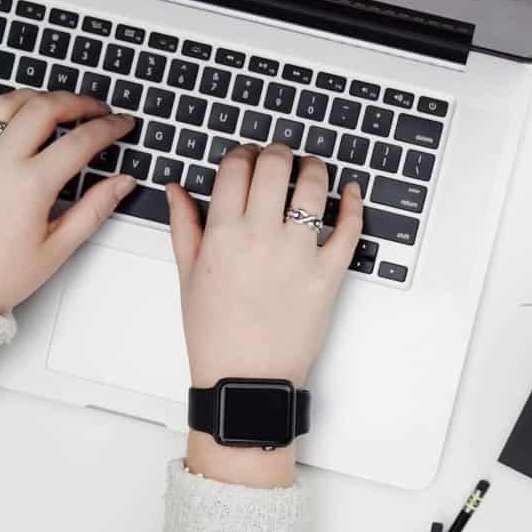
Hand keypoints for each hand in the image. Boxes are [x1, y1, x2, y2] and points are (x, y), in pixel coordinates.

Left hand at [0, 89, 138, 312]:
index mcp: (29, 185)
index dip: (108, 127)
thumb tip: (122, 184)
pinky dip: (7, 114)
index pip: (80, 141)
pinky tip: (21, 127)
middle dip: (78, 102)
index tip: (121, 124)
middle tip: (97, 108)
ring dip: (39, 98)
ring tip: (59, 106)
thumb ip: (94, 209)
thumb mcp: (57, 248)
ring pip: (9, 102)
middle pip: (44, 107)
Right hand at [168, 143, 363, 485]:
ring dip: (314, 168)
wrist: (246, 379)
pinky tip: (350, 192)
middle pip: (275, 165)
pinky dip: (353, 204)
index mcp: (223, 233)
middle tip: (281, 156)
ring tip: (312, 169)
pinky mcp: (329, 275)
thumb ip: (184, 225)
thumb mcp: (187, 276)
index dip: (243, 153)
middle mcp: (261, 237)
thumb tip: (178, 189)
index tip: (248, 158)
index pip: (236, 167)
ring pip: (313, 187)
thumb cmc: (215, 334)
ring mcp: (298, 254)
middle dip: (278, 152)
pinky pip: (349, 229)